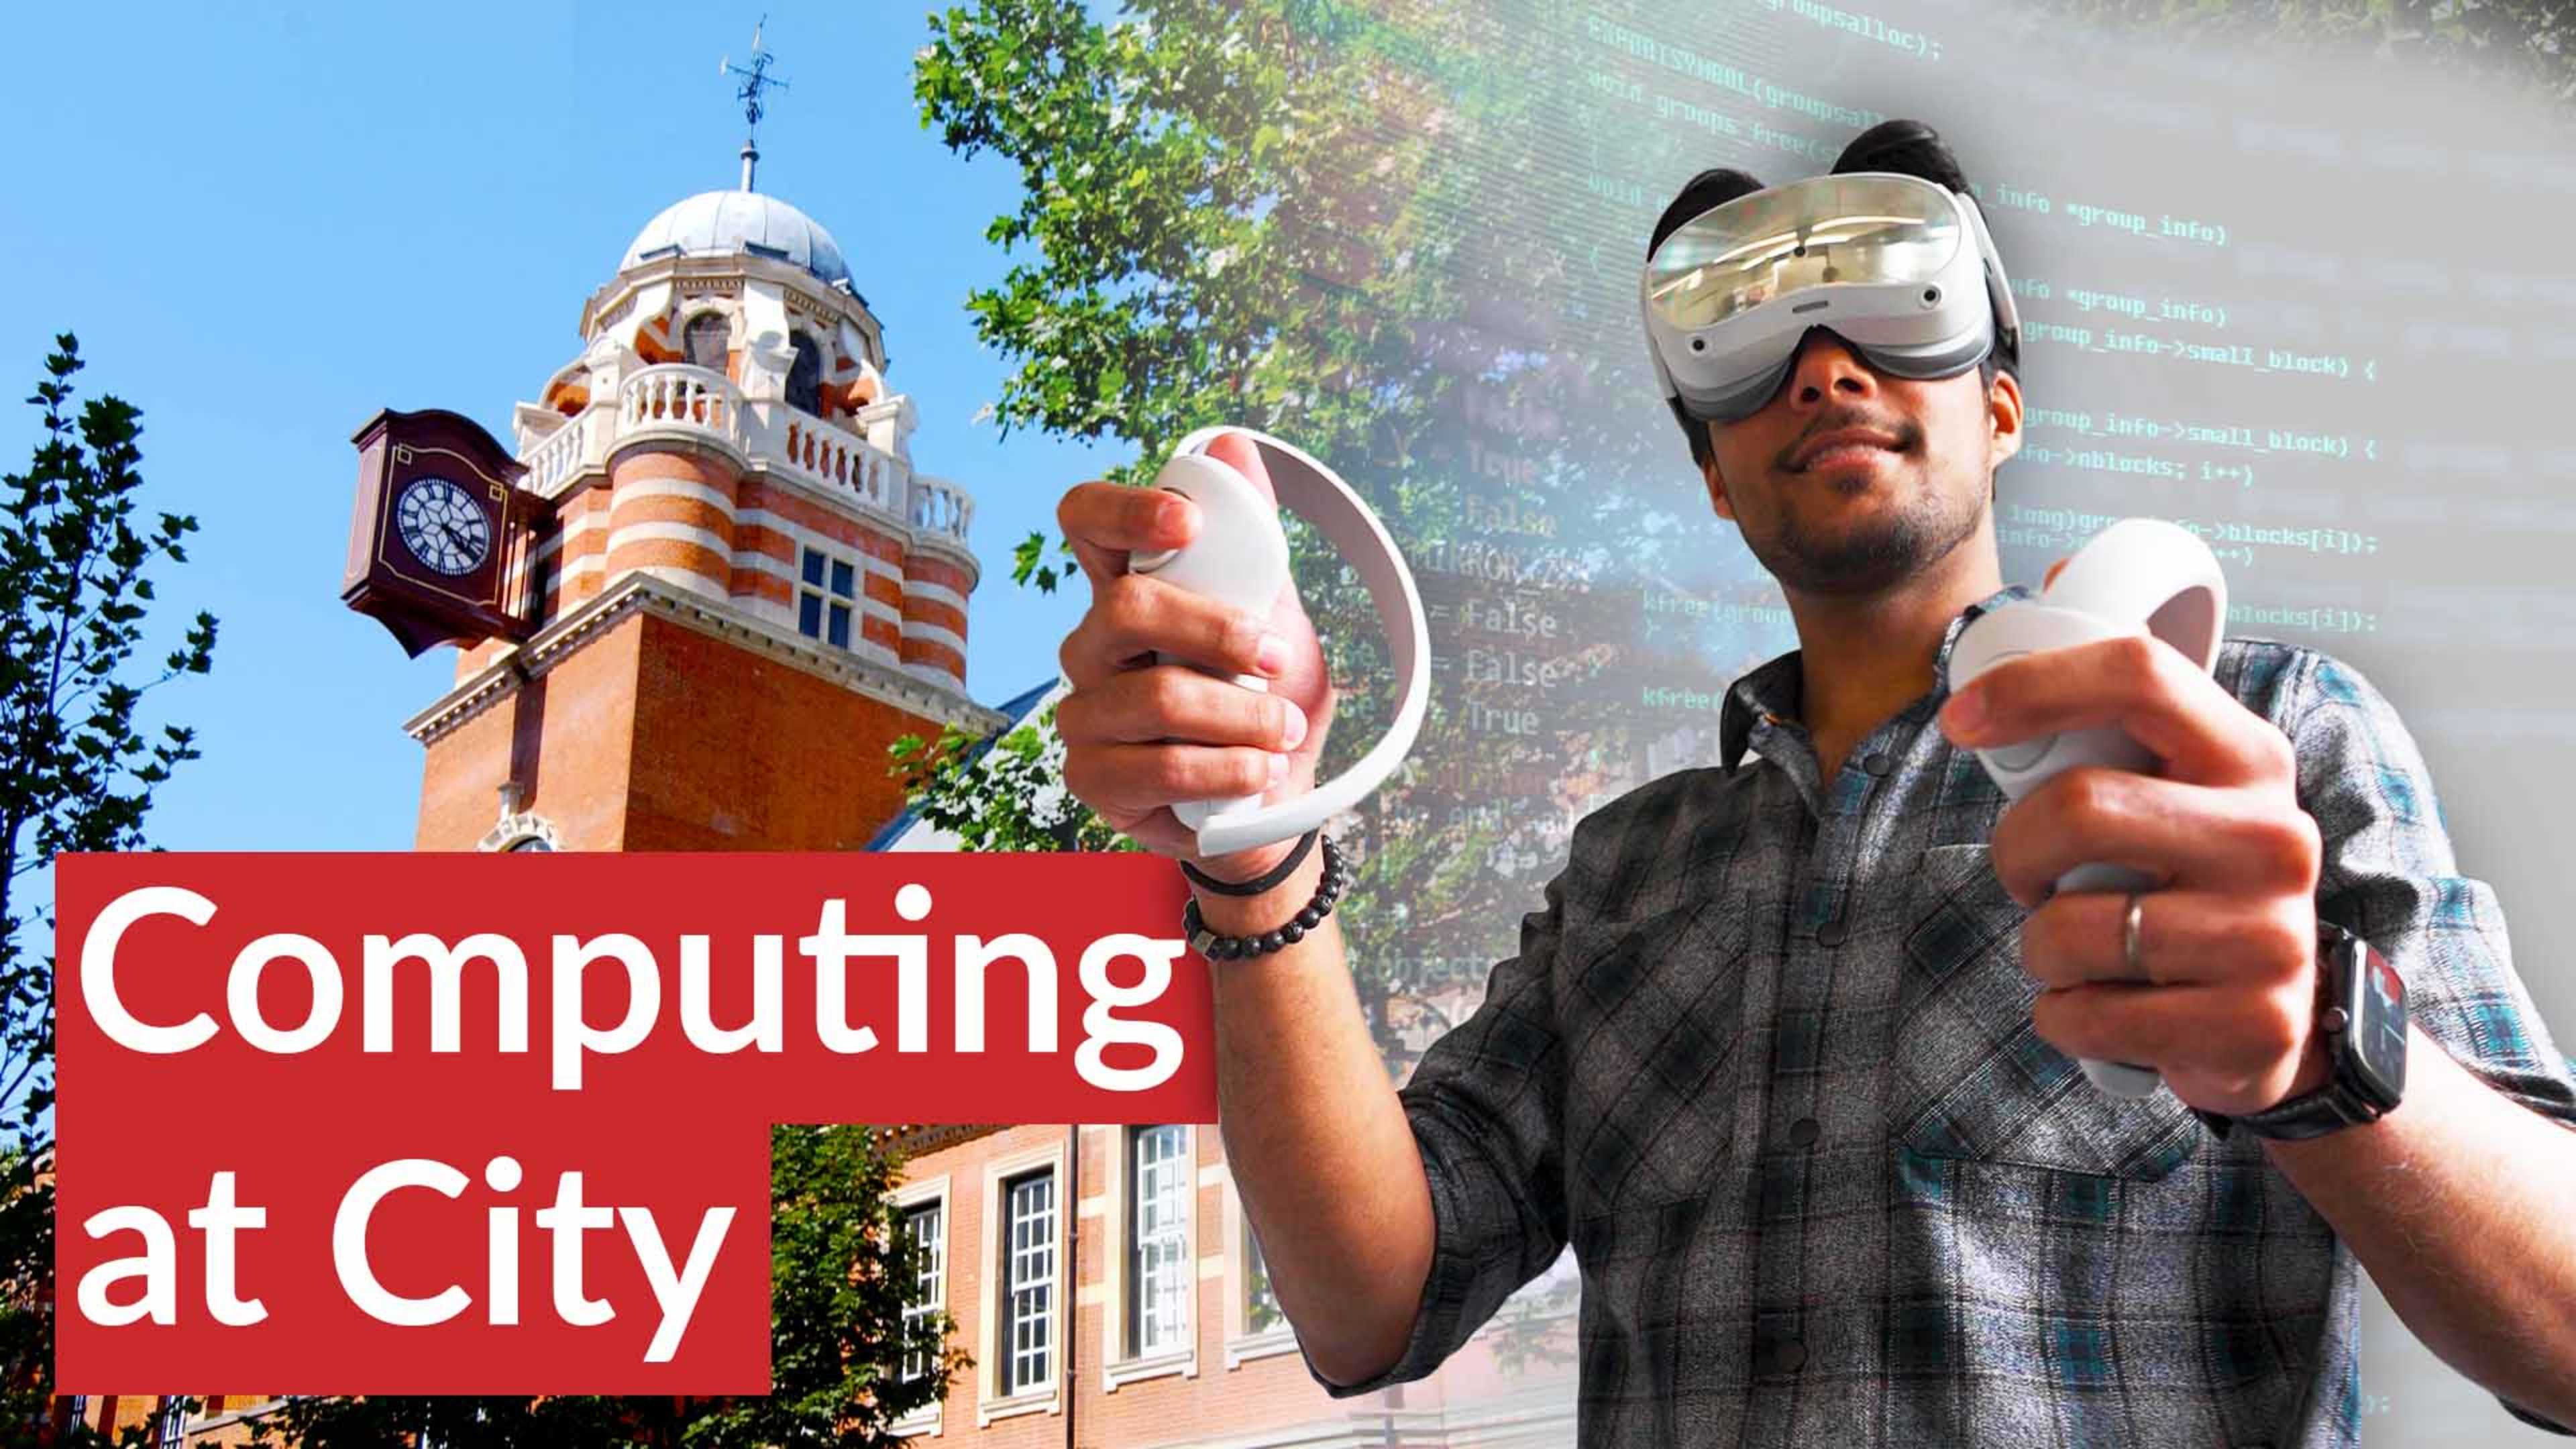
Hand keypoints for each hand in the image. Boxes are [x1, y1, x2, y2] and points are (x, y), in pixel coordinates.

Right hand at [1054, 433, 1336, 882]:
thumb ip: (1255, 547)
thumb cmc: (1264, 701)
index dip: (1126, 509)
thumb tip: (1234, 444)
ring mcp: (1085, 712)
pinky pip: (1160, 768)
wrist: (1272, 801)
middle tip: (1275, 658)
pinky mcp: (1093, 779)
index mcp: (1129, 589)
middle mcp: (1093, 645)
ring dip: (1243, 715)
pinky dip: (1229, 769)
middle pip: (1126, 608)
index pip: (1086, 520)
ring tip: (1285, 731)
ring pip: (1157, 696)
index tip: (1190, 524)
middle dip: (1218, 631)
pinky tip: (1259, 771)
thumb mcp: (1276, 618)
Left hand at [1936, 628, 2331, 1116]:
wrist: (2289, 1022)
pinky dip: (2064, 1016)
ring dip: (2039, 948)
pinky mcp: (2253, 1022)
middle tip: (2026, 875)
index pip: (2140, 672)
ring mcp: (2270, 934)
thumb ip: (2127, 707)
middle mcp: (2275, 837)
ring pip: (2069, 928)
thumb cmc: (2195, 883)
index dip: (2031, 685)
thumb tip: (2060, 577)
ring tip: (2078, 951)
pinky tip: (2106, 1007)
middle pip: (2079, 807)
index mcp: (2248, 757)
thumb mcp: (2183, 787)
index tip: (1960, 720)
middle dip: (2016, 851)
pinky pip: (2087, 1014)